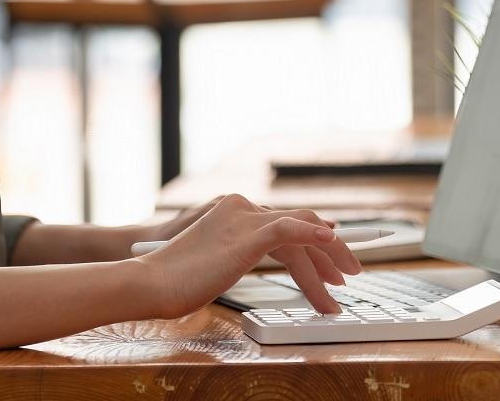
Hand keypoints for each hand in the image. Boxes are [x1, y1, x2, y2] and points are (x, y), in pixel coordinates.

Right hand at [134, 194, 361, 317]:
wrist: (150, 281)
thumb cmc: (177, 279)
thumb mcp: (219, 260)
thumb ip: (247, 253)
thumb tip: (283, 262)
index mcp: (237, 210)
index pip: (288, 222)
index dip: (316, 240)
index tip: (335, 259)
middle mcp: (244, 208)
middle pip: (302, 225)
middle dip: (330, 252)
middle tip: (349, 275)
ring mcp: (246, 218)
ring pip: (302, 235)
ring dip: (326, 264)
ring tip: (339, 292)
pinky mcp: (247, 235)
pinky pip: (291, 229)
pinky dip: (314, 235)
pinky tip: (331, 242)